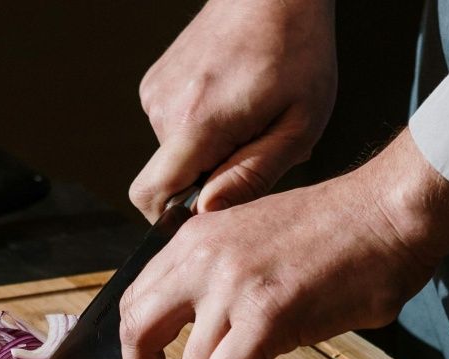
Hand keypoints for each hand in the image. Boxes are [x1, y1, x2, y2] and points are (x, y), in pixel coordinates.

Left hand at [119, 130, 448, 358]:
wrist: (390, 211)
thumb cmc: (339, 229)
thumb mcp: (253, 238)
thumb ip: (217, 275)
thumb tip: (196, 329)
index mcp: (195, 238)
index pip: (136, 300)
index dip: (137, 348)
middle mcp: (201, 259)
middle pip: (138, 333)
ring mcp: (230, 286)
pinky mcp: (265, 316)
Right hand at [130, 0, 337, 221]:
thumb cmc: (297, 51)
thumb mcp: (298, 126)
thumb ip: (252, 176)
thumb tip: (208, 212)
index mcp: (197, 122)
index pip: (150, 196)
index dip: (173, 217)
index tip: (211, 209)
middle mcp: (164, 107)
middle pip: (168, 179)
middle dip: (206, 180)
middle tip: (252, 149)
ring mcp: (155, 92)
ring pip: (174, 154)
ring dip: (209, 151)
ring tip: (248, 119)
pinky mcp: (156, 83)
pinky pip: (173, 128)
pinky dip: (201, 129)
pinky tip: (232, 103)